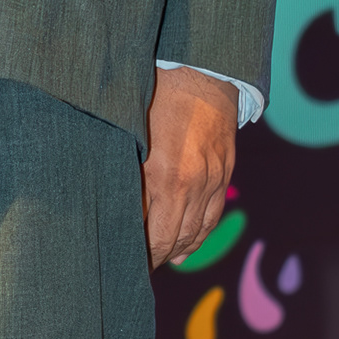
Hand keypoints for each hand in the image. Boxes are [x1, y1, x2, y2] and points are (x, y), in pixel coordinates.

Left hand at [141, 65, 237, 268]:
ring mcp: (214, 179)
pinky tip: (184, 246)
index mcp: (165, 177)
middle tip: (134, 269)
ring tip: (156, 261)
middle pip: (176, 238)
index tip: (124, 265)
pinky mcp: (225, 171)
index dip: (141, 255)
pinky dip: (199, 234)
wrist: (201, 69)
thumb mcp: (131, 136)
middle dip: (155, 257)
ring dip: (177, 249)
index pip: (154, 236)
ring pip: (197, 230)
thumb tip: (113, 209)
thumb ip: (128, 176)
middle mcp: (194, 184)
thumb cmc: (154, 96)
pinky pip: (213, 214)